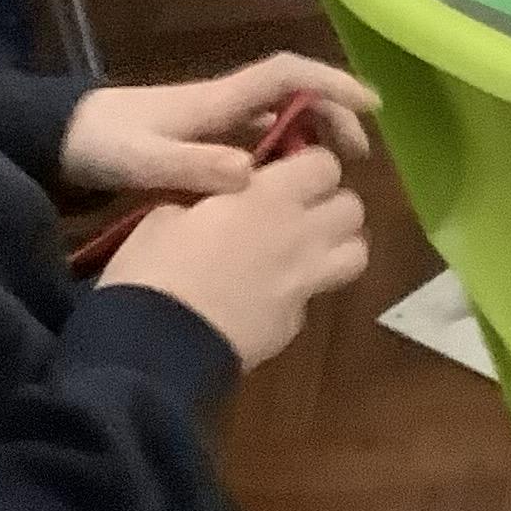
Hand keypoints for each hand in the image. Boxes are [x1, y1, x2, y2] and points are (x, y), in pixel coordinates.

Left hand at [61, 55, 376, 198]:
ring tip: (331, 175)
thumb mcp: (143, 160)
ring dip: (310, 135)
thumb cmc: (99, 144)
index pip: (287, 76)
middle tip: (357, 157)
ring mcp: (210, 121)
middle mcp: (221, 104)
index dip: (332, 84)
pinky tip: (285, 187)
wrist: (54, 139)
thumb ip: (192, 167)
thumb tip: (250, 174)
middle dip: (332, 114)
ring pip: (277, 117)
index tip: (372, 104)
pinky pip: (256, 138)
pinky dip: (281, 153)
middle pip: (292, 94)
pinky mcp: (198, 140)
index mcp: (216, 101)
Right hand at [97, 147, 369, 371]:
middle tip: (297, 210)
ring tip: (304, 249)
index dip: (309, 165)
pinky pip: (315, 297)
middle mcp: (300, 236)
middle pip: (353, 208)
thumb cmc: (154, 266)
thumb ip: (211, 197)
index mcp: (269, 197)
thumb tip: (223, 202)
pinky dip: (301, 291)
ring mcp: (304, 285)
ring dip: (337, 246)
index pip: (325, 164)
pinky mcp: (294, 326)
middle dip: (331, 203)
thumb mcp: (168, 212)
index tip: (285, 171)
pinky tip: (268, 296)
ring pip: (356, 255)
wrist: (157, 346)